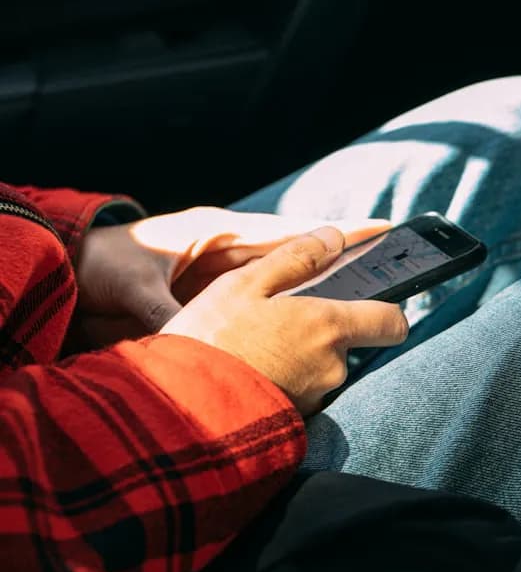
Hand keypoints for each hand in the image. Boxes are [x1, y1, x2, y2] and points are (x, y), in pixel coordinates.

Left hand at [73, 207, 390, 347]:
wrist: (79, 265)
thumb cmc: (106, 263)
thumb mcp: (135, 282)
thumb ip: (167, 310)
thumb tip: (196, 341)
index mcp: (220, 234)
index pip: (290, 232)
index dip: (336, 232)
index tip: (381, 230)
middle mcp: (233, 250)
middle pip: (300, 254)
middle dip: (343, 258)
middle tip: (390, 269)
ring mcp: (229, 272)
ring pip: (287, 280)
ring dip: (322, 287)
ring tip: (364, 302)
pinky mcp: (221, 294)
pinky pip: (265, 301)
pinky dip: (289, 309)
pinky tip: (312, 328)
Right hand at [160, 226, 408, 414]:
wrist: (181, 409)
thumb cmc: (211, 339)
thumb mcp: (246, 283)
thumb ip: (295, 258)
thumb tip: (333, 236)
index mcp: (328, 326)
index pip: (391, 322)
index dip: (386, 311)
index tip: (369, 303)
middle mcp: (332, 367)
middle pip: (347, 343)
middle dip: (320, 331)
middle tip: (276, 321)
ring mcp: (315, 397)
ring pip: (321, 367)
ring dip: (298, 354)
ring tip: (256, 347)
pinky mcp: (296, 420)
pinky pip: (301, 390)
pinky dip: (285, 379)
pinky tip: (253, 371)